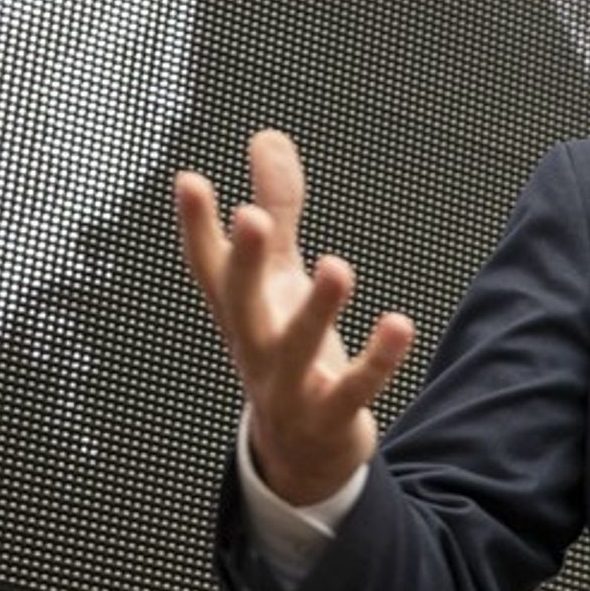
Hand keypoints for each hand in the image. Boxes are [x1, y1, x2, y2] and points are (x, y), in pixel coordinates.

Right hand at [174, 131, 415, 506]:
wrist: (299, 453)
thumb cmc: (284, 348)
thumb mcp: (279, 276)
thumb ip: (277, 207)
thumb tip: (267, 136)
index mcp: (240, 309)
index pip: (208, 265)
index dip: (197, 226)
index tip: (189, 180)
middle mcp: (254, 344)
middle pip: (240, 303)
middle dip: (242, 263)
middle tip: (248, 218)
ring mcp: (287, 386)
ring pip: (295, 348)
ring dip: (316, 310)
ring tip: (339, 267)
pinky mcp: (329, 415)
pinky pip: (353, 390)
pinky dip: (376, 361)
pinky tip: (400, 325)